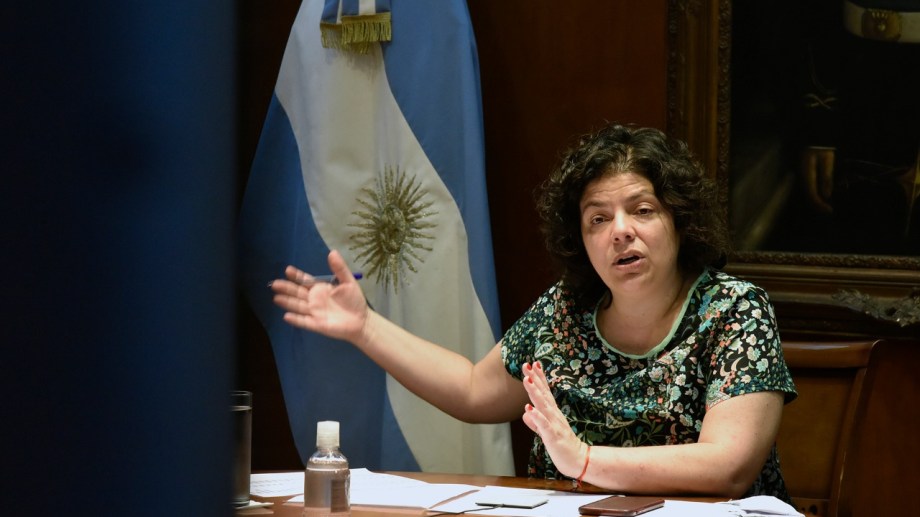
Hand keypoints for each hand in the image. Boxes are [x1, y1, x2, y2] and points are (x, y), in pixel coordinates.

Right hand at [270, 250, 367, 342]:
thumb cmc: (354, 301)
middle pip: (297, 293)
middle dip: (286, 288)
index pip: (305, 281)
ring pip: (297, 306)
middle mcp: (314, 300)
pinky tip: (286, 316)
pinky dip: (295, 319)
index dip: (296, 276)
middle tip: (274, 284)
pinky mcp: (317, 324)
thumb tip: (332, 252)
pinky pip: (304, 322)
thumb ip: (340, 268)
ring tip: (276, 298)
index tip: (288, 270)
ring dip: (287, 302)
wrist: (361, 320)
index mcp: (320, 288)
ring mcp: (314, 312)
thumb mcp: (348, 282)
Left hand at [521, 362, 586, 477]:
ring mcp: (555, 425)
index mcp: (553, 413)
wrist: (578, 461)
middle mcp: (554, 416)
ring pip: (543, 406)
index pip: (544, 393)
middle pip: (543, 395)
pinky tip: (529, 408)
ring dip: (535, 392)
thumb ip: (536, 422)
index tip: (532, 365)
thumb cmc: (562, 445)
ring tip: (527, 380)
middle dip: (535, 379)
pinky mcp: (553, 437)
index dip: (538, 379)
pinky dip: (537, 416)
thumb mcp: (546, 432)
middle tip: (527, 365)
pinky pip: (545, 426)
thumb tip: (526, 411)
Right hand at [801, 146, 834, 213]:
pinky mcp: (804, 171)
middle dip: (818, 203)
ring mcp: (801, 173)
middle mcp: (801, 174)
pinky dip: (817, 190)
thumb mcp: (827, 158)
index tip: (829, 210)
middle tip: (828, 210)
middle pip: (808, 194)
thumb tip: (826, 195)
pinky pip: (809, 184)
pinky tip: (825, 190)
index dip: (819, 204)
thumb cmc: (821, 143)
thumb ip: (826, 177)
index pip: (811, 194)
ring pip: (808, 190)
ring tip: (828, 201)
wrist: (812, 132)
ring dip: (817, 197)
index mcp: (806, 172)